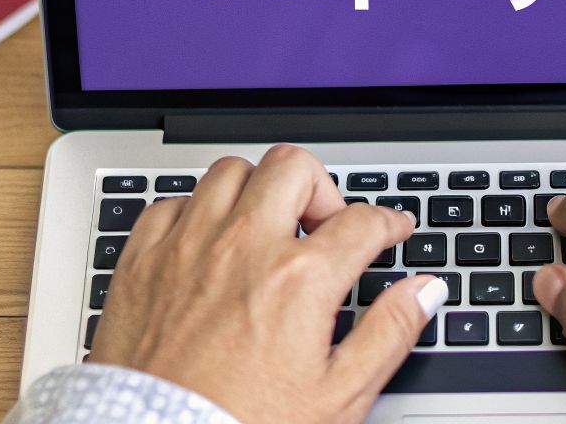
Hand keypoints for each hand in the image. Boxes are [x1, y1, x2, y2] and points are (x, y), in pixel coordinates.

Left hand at [90, 144, 446, 423]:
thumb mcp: (338, 397)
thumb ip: (389, 333)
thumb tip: (424, 291)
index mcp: (299, 279)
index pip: (362, 220)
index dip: (388, 222)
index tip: (389, 230)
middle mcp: (242, 248)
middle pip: (293, 168)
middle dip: (322, 188)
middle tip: (326, 224)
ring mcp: (187, 249)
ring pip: (230, 171)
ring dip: (257, 191)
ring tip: (268, 227)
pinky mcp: (141, 263)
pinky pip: (170, 203)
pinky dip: (195, 214)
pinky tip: (209, 244)